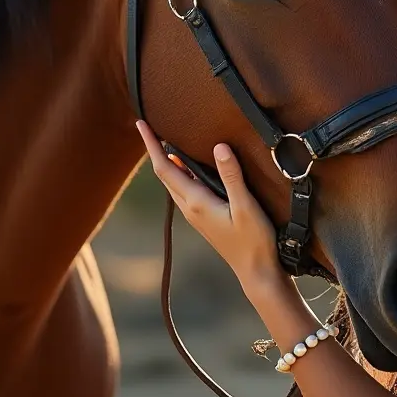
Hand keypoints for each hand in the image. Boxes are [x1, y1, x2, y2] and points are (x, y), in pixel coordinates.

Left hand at [135, 120, 286, 291]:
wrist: (255, 272)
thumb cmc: (253, 241)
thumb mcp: (245, 206)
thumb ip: (232, 176)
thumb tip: (218, 147)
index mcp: (196, 202)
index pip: (165, 168)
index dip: (152, 145)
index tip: (141, 124)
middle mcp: (190, 208)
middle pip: (164, 174)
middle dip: (155, 150)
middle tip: (150, 127)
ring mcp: (195, 215)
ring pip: (173, 183)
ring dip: (167, 161)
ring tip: (166, 141)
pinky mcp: (204, 218)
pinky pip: (185, 190)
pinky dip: (181, 173)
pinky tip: (191, 167)